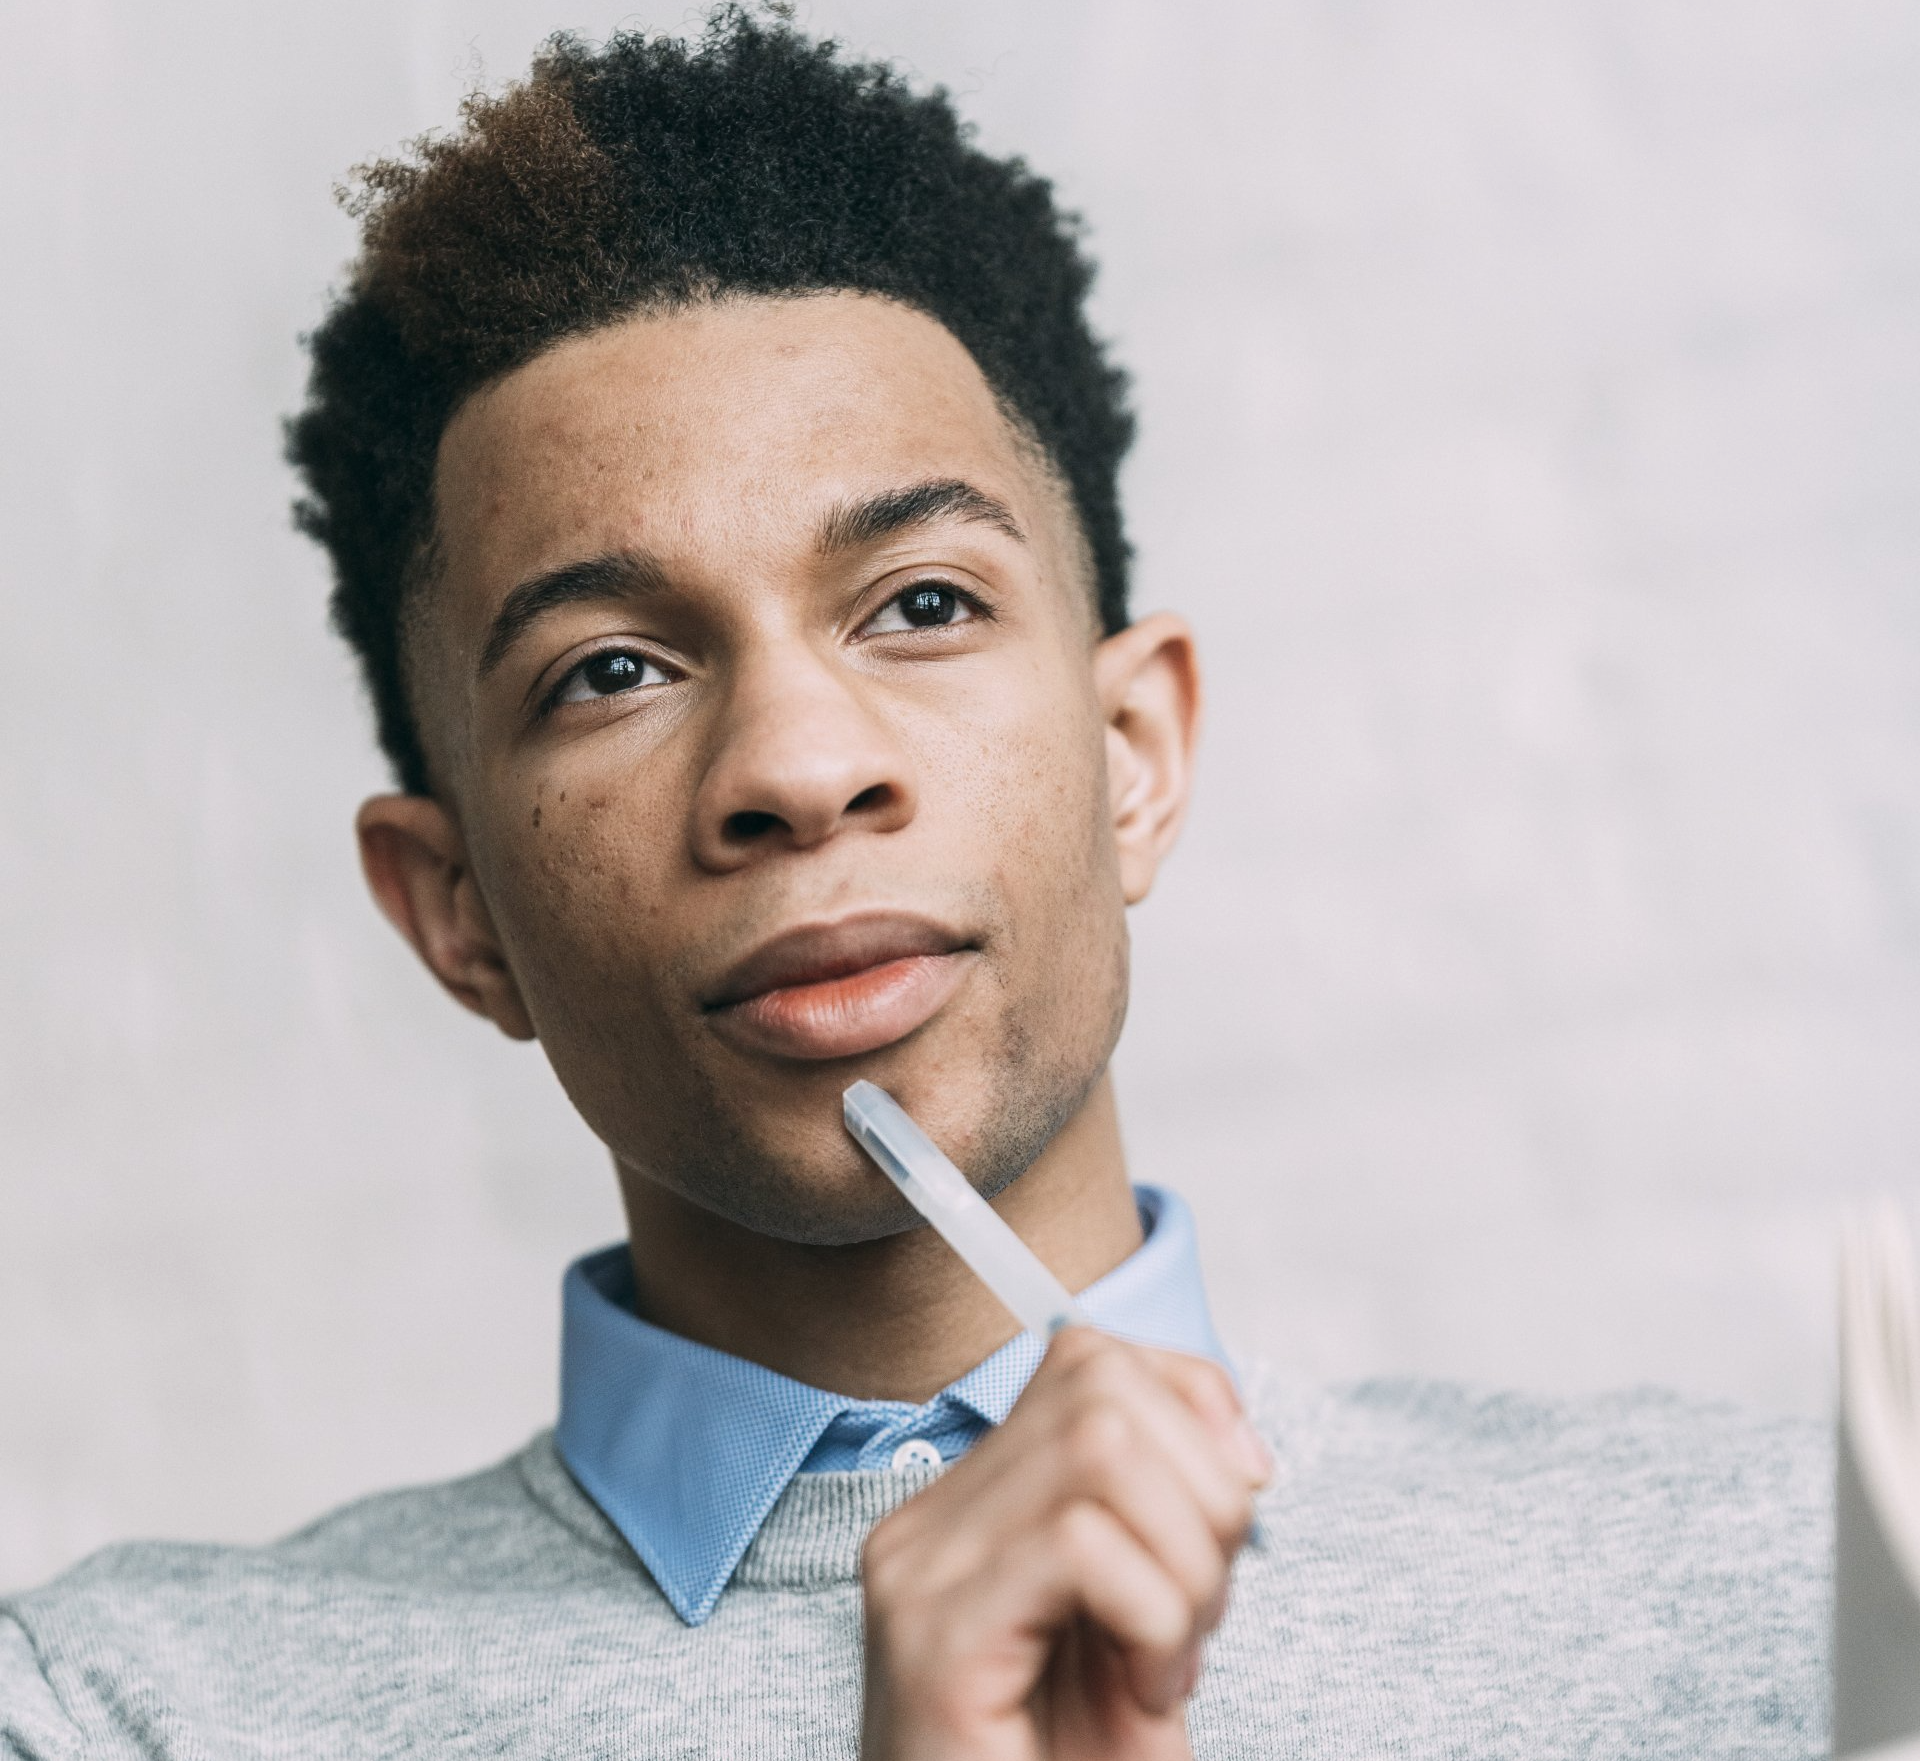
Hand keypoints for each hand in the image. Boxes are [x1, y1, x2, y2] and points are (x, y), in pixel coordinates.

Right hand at [859, 1327, 1270, 1760]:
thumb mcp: (1142, 1630)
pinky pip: (1083, 1545)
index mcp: (970, 1508)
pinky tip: (1147, 1687)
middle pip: (1101, 1387)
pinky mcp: (934, 1638)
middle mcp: (926, 1523)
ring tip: (1173, 1652)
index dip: (1193, 1402)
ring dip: (1187, 1555)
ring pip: (1099, 1449)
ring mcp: (919, 1574)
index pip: (1088, 1359)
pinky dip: (1158, 1612)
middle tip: (1203, 1608)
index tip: (1243, 1497)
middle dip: (1203, 1487)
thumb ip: (1164, 1523)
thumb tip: (1239, 1442)